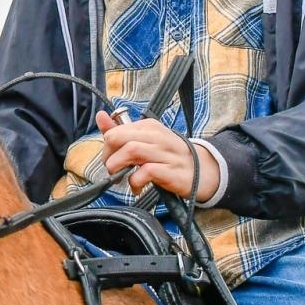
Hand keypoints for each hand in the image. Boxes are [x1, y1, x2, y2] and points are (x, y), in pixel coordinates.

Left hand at [94, 110, 219, 202]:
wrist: (203, 171)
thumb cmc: (169, 156)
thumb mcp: (146, 141)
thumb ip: (121, 131)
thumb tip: (101, 116)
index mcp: (149, 126)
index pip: (115, 131)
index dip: (107, 149)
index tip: (111, 160)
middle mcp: (156, 136)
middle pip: (119, 138)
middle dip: (108, 156)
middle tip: (112, 170)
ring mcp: (165, 153)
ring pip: (131, 151)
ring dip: (118, 167)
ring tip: (120, 178)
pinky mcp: (171, 171)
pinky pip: (145, 172)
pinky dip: (135, 182)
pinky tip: (137, 188)